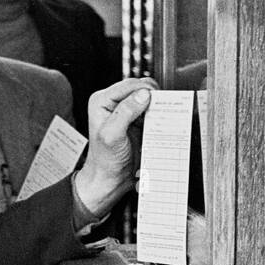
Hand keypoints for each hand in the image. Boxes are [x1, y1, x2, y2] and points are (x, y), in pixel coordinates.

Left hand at [76, 78, 156, 216]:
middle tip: (161, 109)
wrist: (110, 179)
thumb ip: (125, 112)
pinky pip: (152, 111)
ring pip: (148, 98)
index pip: (128, 85)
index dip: (145, 90)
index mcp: (102, 101)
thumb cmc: (105, 160)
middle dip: (153, 97)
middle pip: (140, 88)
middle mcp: (113, 103)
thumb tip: (143, 95)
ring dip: (157, 106)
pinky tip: (160, 122)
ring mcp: (126, 111)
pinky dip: (159, 115)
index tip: (157, 100)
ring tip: (162, 116)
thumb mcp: (112, 135)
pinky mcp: (137, 121)